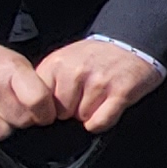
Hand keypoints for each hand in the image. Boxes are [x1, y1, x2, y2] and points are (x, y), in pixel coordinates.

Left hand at [34, 36, 163, 134]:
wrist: (131, 44)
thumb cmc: (95, 57)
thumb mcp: (63, 60)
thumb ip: (47, 81)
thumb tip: (35, 112)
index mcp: (55, 64)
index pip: (38, 102)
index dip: (48, 109)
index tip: (58, 105)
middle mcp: (75, 71)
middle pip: (61, 114)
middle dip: (71, 111)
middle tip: (84, 97)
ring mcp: (99, 82)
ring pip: (83, 119)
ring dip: (90, 114)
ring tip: (99, 97)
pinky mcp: (121, 92)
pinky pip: (101, 122)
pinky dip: (103, 122)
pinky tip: (107, 108)